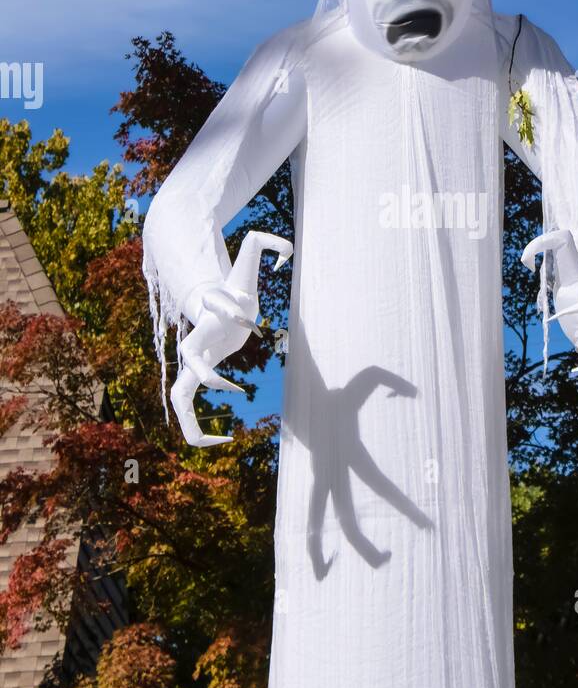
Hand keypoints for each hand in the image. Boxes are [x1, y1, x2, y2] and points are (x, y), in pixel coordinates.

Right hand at [170, 230, 291, 446]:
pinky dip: (198, 428)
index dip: (229, 310)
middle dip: (203, 373)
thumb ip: (264, 244)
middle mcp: (198, 340)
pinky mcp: (197, 376)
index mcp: (212, 312)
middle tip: (220, 384)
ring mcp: (194, 362)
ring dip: (189, 421)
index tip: (245, 314)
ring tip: (212, 443)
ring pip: (180, 395)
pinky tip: (223, 440)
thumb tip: (287, 251)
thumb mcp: (247, 264)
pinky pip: (188, 408)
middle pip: (188, 357)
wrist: (211, 305)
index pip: (215, 308)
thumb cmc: (233, 287)